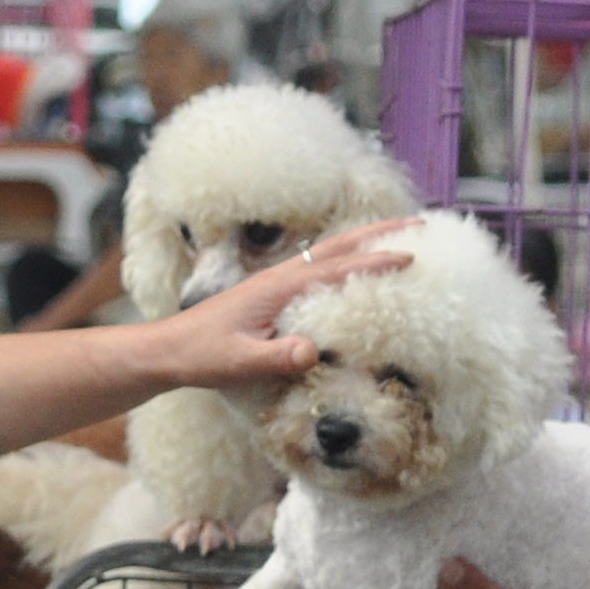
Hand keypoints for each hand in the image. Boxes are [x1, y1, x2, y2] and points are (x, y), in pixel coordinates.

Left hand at [136, 220, 410, 392]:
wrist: (170, 350)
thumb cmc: (202, 355)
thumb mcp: (238, 362)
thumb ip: (274, 358)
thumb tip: (312, 352)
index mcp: (278, 288)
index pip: (335, 270)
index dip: (373, 263)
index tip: (410, 256)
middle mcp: (282, 278)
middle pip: (339, 248)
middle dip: (379, 234)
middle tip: (419, 226)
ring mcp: (278, 283)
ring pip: (331, 255)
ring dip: (365, 243)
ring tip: (400, 236)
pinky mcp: (274, 295)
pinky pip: (320, 271)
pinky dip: (347, 261)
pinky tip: (358, 269)